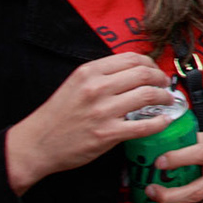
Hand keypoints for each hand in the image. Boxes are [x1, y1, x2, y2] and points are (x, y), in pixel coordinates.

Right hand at [5, 55, 180, 194]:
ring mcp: (103, 111)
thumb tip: (134, 71)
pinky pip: (144, 125)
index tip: (155, 71)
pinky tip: (163, 121)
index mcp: (89, 72)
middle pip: (144, 74)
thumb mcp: (75, 84)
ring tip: (167, 101)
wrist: (35, 144)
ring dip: (165, 98)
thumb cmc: (57, 115)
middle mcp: (97, 88)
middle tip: (165, 85)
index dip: (151, 64)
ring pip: (148, 96)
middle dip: (161, 79)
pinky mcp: (107, 133)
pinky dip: (160, 122)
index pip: (132, 58)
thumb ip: (101, 75)